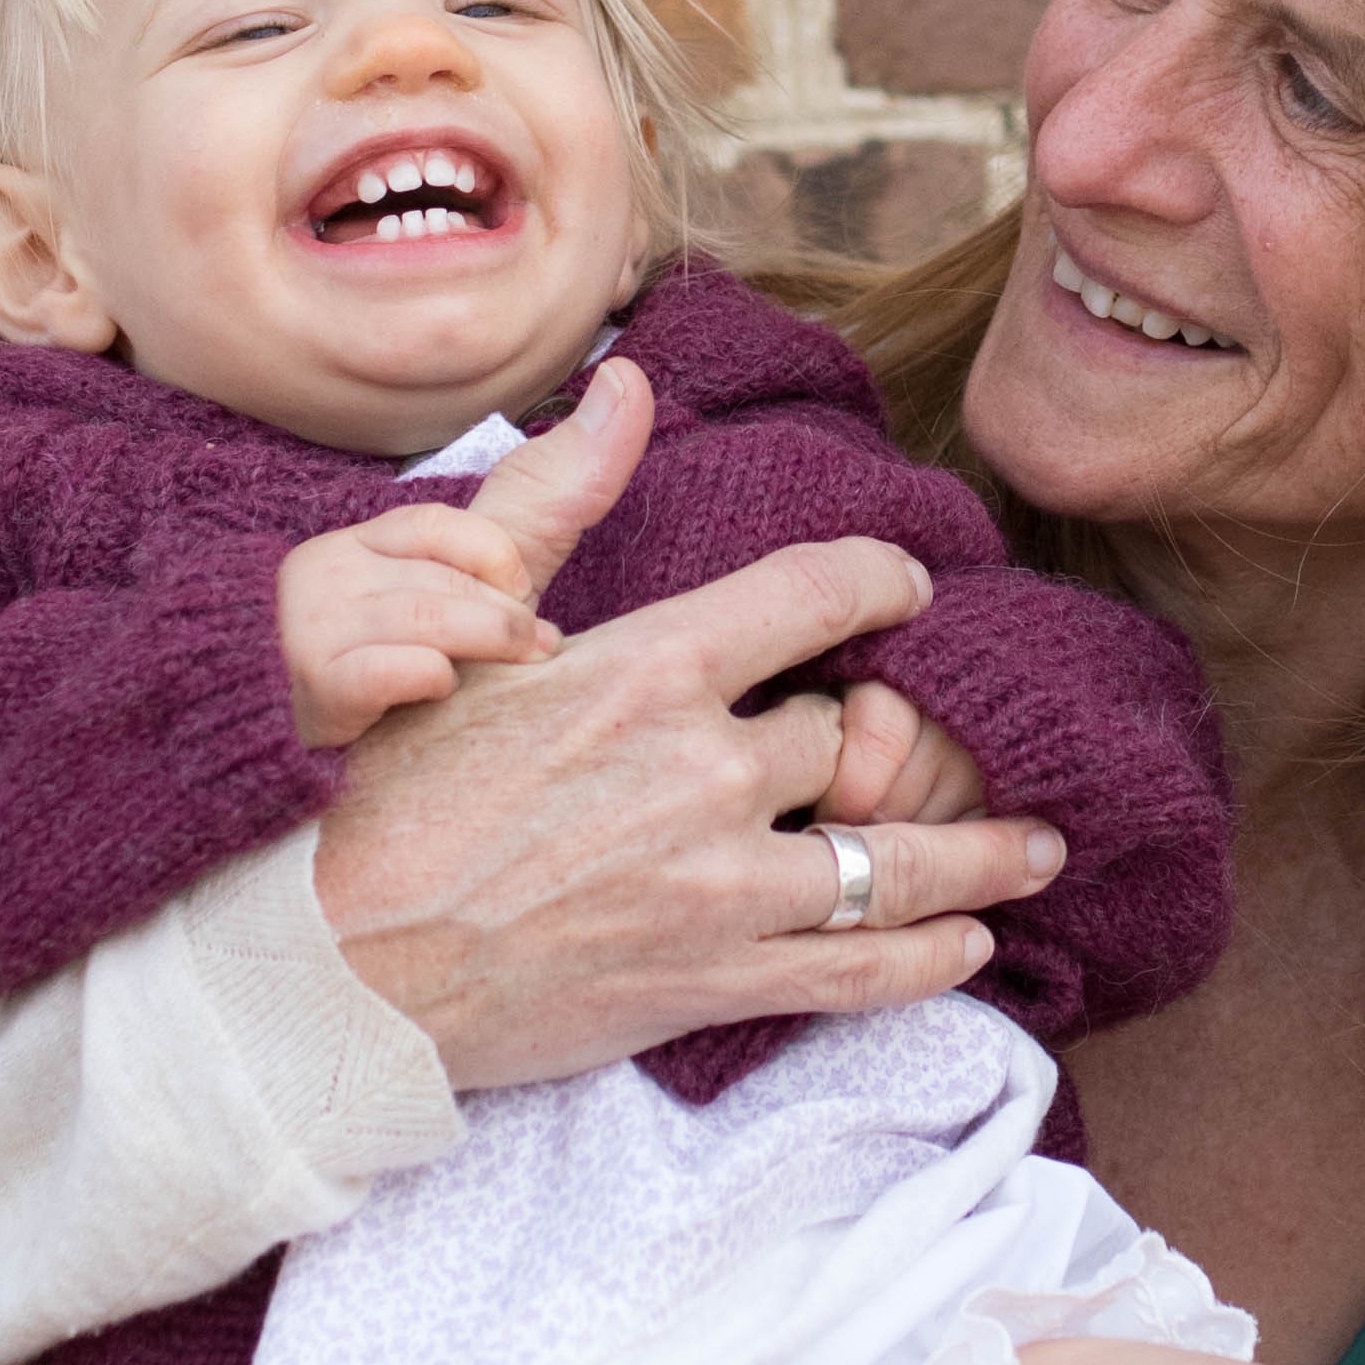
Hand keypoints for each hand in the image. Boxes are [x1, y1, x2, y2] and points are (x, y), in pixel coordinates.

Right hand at [276, 507, 559, 748]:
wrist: (330, 768)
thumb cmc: (420, 670)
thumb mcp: (482, 582)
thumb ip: (551, 494)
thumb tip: (628, 380)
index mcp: (358, 546)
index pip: (437, 526)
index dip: (497, 561)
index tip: (524, 597)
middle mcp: (323, 575)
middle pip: (441, 577)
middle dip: (505, 619)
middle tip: (533, 653)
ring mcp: (309, 630)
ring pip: (427, 619)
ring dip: (488, 650)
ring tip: (508, 679)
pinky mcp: (312, 688)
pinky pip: (388, 670)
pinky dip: (432, 681)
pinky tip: (440, 696)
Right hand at [308, 365, 1067, 1090]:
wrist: (331, 964)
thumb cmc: (383, 796)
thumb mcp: (461, 628)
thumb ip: (551, 506)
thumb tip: (624, 386)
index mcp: (645, 668)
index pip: (812, 598)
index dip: (879, 586)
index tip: (909, 593)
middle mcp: (700, 769)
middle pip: (849, 736)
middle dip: (890, 745)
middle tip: (935, 752)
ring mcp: (716, 882)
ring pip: (893, 860)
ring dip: (978, 857)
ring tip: (1033, 849)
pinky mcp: (711, 978)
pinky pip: (860, 967)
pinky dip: (931, 956)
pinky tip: (972, 942)